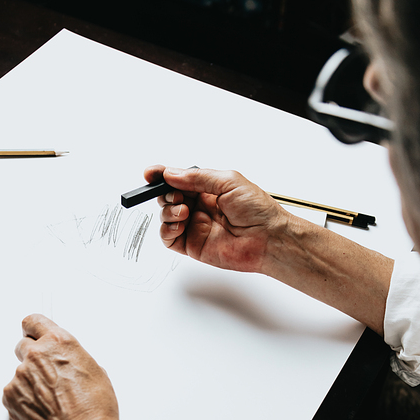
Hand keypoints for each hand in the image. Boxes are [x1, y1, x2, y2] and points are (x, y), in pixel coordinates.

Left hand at [3, 314, 121, 419]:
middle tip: (47, 376)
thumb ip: (72, 358)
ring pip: (20, 373)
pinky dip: (24, 399)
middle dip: (33, 358)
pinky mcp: (10, 396)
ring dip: (30, 382)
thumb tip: (67, 362)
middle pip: (23, 346)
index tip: (32, 333)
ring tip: (51, 401)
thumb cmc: (95, 408)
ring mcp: (19, 375)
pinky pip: (13, 392)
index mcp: (59, 342)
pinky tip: (43, 410)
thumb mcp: (95, 371)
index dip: (33, 329)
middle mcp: (36, 354)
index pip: (33, 321)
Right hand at [144, 165, 289, 272]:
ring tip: (184, 211)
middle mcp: (199, 207)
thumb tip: (172, 174)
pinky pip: (168, 238)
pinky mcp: (192, 246)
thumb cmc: (258, 211)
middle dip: (165, 193)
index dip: (162, 176)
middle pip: (168, 197)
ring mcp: (195, 226)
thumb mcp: (228, 181)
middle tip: (176, 195)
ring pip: (165, 217)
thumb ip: (197, 178)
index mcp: (208, 189)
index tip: (150, 173)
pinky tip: (179, 225)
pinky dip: (167, 230)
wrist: (268, 238)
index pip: (179, 180)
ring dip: (167, 211)